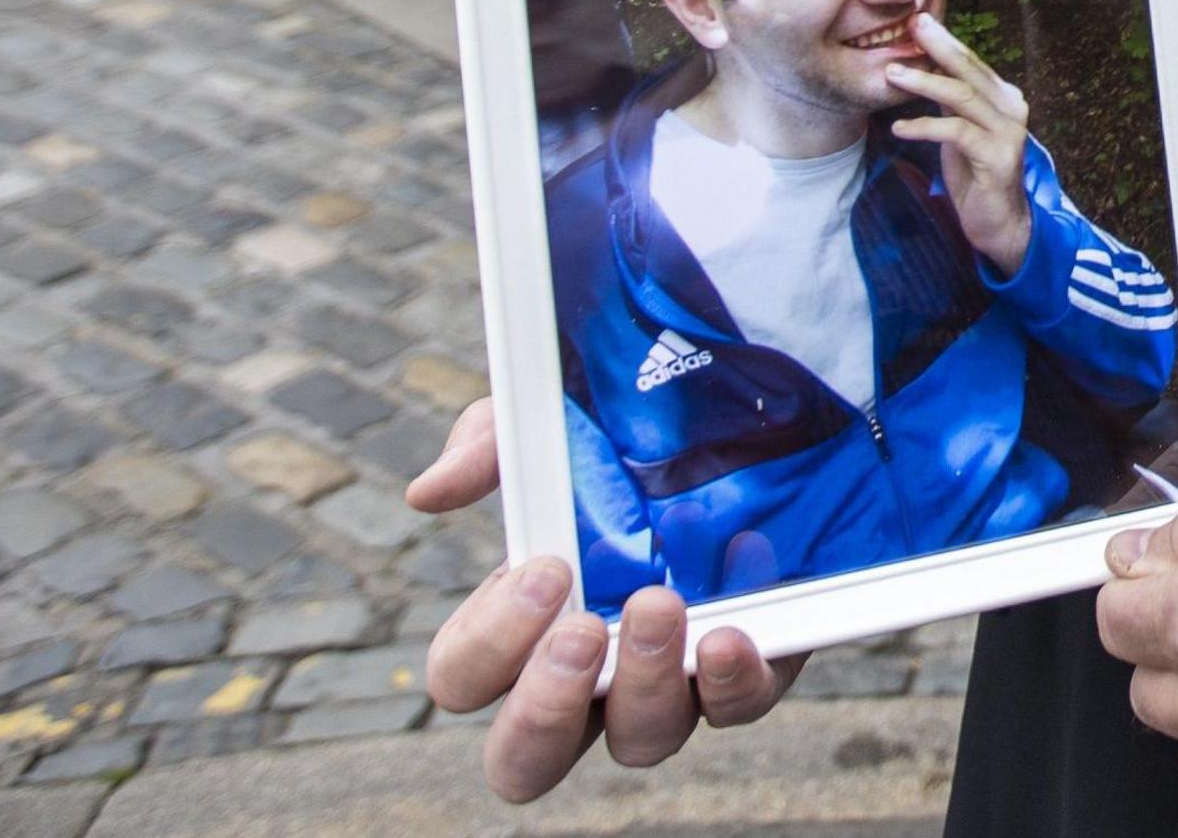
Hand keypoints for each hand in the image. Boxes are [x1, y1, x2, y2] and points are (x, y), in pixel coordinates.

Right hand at [406, 398, 803, 800]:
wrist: (748, 419)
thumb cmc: (624, 441)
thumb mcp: (554, 424)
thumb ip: (490, 451)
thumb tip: (428, 492)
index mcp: (519, 624)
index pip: (464, 678)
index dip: (489, 644)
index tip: (544, 571)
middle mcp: (585, 675)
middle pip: (526, 757)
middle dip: (544, 709)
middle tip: (580, 633)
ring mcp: (664, 683)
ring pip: (638, 741)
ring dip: (643, 684)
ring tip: (660, 605)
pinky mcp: (744, 671)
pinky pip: (733, 709)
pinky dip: (730, 683)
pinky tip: (728, 636)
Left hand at [886, 12, 1033, 276]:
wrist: (999, 222)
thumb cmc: (975, 174)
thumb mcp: (959, 130)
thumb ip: (949, 101)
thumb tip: (920, 67)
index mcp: (1004, 97)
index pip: (970, 62)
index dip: (943, 41)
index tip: (916, 21)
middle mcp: (1012, 108)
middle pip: (969, 70)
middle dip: (937, 46)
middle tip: (910, 27)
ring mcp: (1008, 131)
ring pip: (962, 96)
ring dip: (924, 82)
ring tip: (892, 74)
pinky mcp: (996, 156)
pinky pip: (956, 131)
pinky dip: (924, 126)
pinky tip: (899, 128)